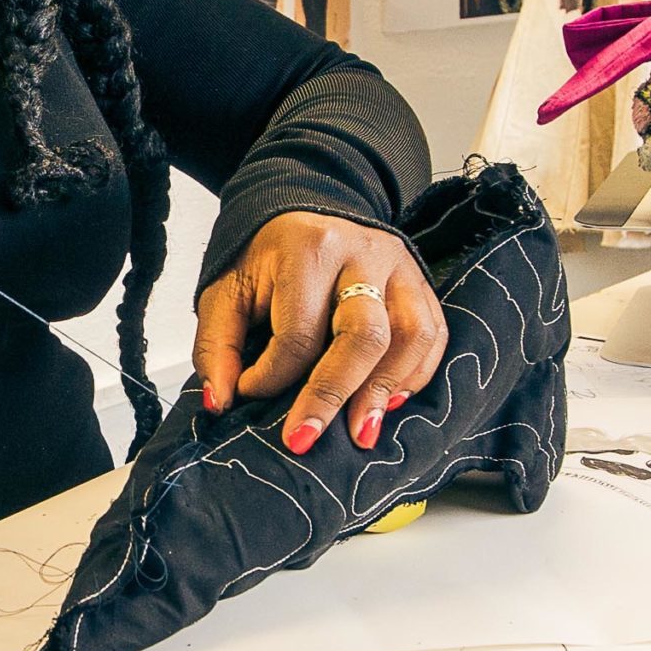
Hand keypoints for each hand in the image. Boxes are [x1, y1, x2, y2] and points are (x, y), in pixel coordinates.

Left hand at [192, 213, 445, 454]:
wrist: (301, 211)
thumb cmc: (265, 257)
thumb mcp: (224, 292)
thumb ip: (217, 346)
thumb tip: (220, 402)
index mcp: (308, 249)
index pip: (298, 333)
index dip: (272, 376)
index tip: (250, 393)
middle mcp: (362, 253)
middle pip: (365, 335)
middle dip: (334, 394)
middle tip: (306, 438)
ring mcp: (398, 265)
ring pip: (411, 335)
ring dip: (386, 389)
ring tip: (361, 432)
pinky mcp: (419, 281)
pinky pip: (433, 333)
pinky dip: (416, 374)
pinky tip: (389, 401)